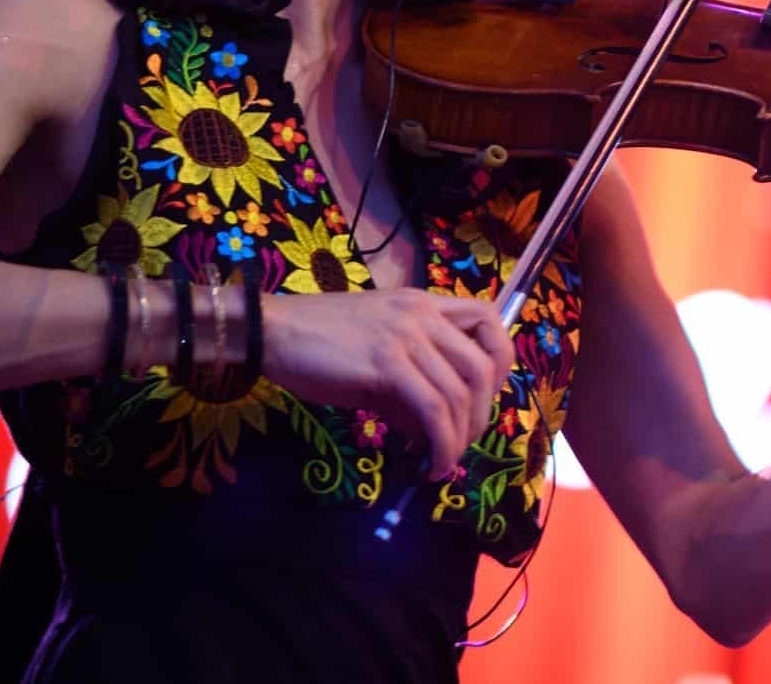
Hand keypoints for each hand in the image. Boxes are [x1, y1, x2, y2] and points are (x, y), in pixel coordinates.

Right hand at [264, 288, 514, 479]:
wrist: (271, 331)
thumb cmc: (317, 344)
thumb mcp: (375, 357)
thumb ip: (407, 385)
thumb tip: (431, 431)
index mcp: (422, 305)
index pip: (488, 317)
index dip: (500, 360)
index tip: (484, 396)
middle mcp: (422, 314)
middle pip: (484, 364)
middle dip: (483, 413)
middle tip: (463, 443)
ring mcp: (406, 336)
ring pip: (460, 392)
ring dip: (460, 438)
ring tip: (444, 465)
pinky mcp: (386, 363)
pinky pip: (432, 408)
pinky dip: (440, 443)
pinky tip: (430, 465)